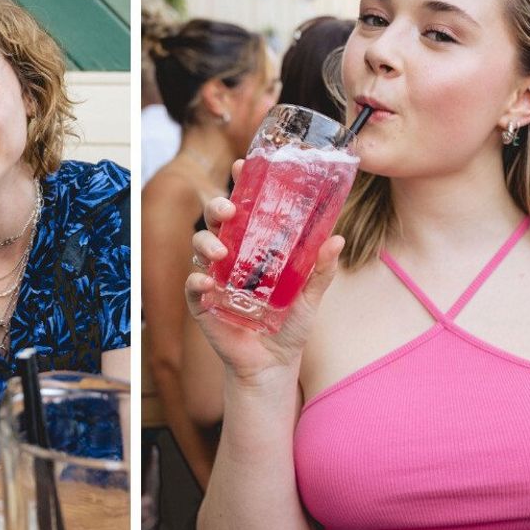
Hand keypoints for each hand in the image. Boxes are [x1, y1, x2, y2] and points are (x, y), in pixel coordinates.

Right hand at [184, 194, 343, 386]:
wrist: (273, 364)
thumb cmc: (289, 325)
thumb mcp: (310, 295)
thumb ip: (321, 269)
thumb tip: (336, 238)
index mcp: (254, 246)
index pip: (245, 208)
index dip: (243, 185)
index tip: (245, 166)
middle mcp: (231, 256)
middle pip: (216, 222)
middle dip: (217, 209)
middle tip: (229, 210)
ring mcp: (213, 277)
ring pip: (200, 248)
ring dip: (206, 244)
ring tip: (221, 253)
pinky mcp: (202, 303)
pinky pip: (192, 286)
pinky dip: (196, 282)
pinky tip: (206, 284)